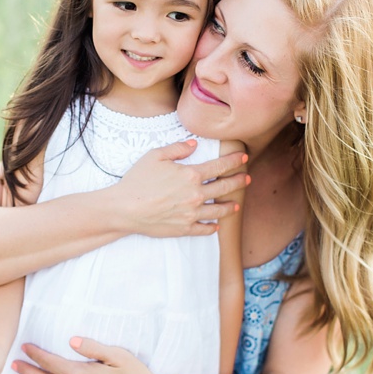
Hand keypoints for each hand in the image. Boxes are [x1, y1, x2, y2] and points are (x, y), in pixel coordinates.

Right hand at [113, 140, 247, 237]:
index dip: (234, 161)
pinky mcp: (184, 228)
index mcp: (191, 175)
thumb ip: (177, 148)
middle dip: (239, 182)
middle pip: (225, 188)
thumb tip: (194, 144)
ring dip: (230, 207)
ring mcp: (192, 214)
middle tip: (248, 179)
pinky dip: (212, 227)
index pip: (220, 166)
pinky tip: (216, 225)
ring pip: (219, 211)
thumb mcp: (155, 156)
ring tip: (236, 205)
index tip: (244, 157)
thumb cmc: (138, 180)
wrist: (125, 208)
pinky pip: (204, 229)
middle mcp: (196, 195)